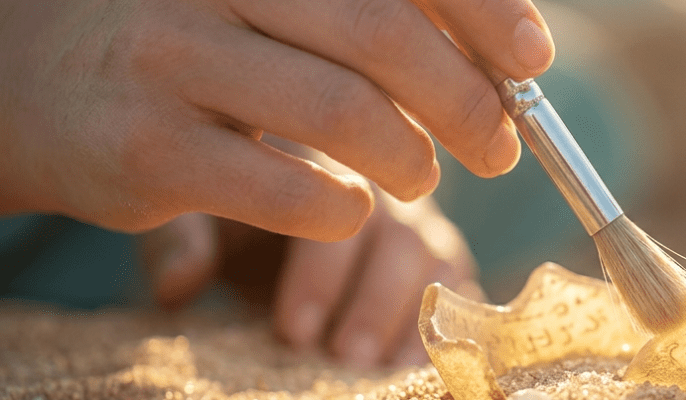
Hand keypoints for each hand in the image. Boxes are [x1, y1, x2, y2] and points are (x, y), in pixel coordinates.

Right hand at [0, 0, 552, 240]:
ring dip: (412, 159)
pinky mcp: (147, 151)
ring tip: (421, 176)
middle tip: (498, 144)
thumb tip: (506, 50)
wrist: (31, 81)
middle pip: (383, 34)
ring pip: (343, 112)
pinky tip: (348, 208)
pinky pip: (288, 191)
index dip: (484, 11)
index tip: (532, 60)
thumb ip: (367, 11)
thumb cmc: (192, 38)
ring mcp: (171, 60)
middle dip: (466, 100)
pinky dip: (345, 210)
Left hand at [139, 181, 484, 367]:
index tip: (293, 330)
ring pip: (437, 264)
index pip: (335, 206)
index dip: (321, 273)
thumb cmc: (227, 213)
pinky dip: (447, 327)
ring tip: (376, 368)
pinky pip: (462, 288)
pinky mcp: (444, 259)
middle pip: (400, 238)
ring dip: (409, 322)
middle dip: (373, 304)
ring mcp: (419, 221)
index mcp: (319, 157)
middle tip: (343, 357)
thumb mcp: (190, 217)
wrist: (267, 207)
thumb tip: (178, 282)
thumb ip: (181, 240)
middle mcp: (380, 184)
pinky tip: (414, 366)